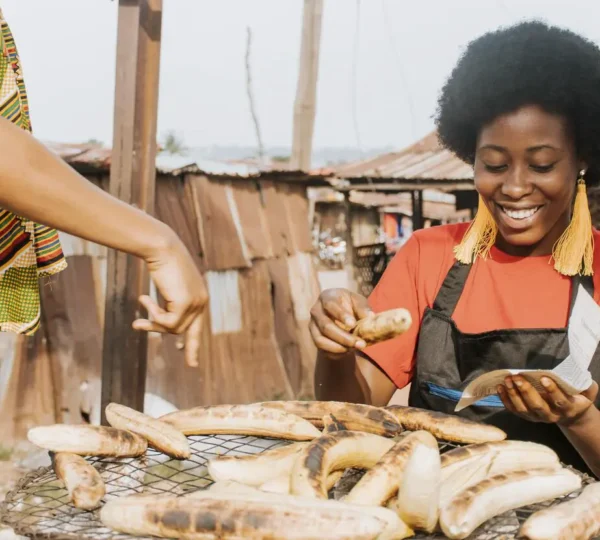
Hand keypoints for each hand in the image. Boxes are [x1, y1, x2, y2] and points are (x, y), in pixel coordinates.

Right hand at [132, 233, 207, 367]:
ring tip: (141, 301)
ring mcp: (196, 303)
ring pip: (174, 328)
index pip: (197, 325)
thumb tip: (165, 325)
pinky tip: (144, 298)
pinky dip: (153, 315)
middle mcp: (202, 301)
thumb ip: (170, 303)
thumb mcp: (167, 286)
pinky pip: (167, 322)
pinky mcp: (186, 303)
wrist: (161, 247)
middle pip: (184, 330)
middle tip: (150, 334)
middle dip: (167, 334)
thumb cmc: (160, 262)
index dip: (193, 344)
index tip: (192, 363)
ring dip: (154, 321)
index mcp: (200, 296)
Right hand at [309, 288, 372, 358]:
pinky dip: (336, 354)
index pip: (330, 305)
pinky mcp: (314, 339)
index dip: (341, 315)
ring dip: (339, 348)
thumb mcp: (357, 300)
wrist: (340, 312)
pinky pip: (323, 350)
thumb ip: (363, 308)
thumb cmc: (349, 304)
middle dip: (343, 337)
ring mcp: (313, 327)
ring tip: (354, 349)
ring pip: (320, 341)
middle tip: (359, 344)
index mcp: (326, 297)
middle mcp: (316, 312)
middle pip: (325, 326)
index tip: (353, 324)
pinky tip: (349, 351)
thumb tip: (370, 317)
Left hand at [498, 375, 598, 425]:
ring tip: (507, 380)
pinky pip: (514, 410)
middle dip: (526, 391)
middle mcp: (551, 416)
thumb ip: (588, 388)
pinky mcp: (526, 416)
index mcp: (567, 409)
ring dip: (513, 394)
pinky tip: (500, 387)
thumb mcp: (587, 393)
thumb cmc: (576, 398)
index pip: (559, 401)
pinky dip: (505, 400)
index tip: (543, 378)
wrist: (570, 415)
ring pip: (523, 409)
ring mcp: (537, 418)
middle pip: (537, 406)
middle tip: (517, 377)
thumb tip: (587, 379)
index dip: (552, 391)